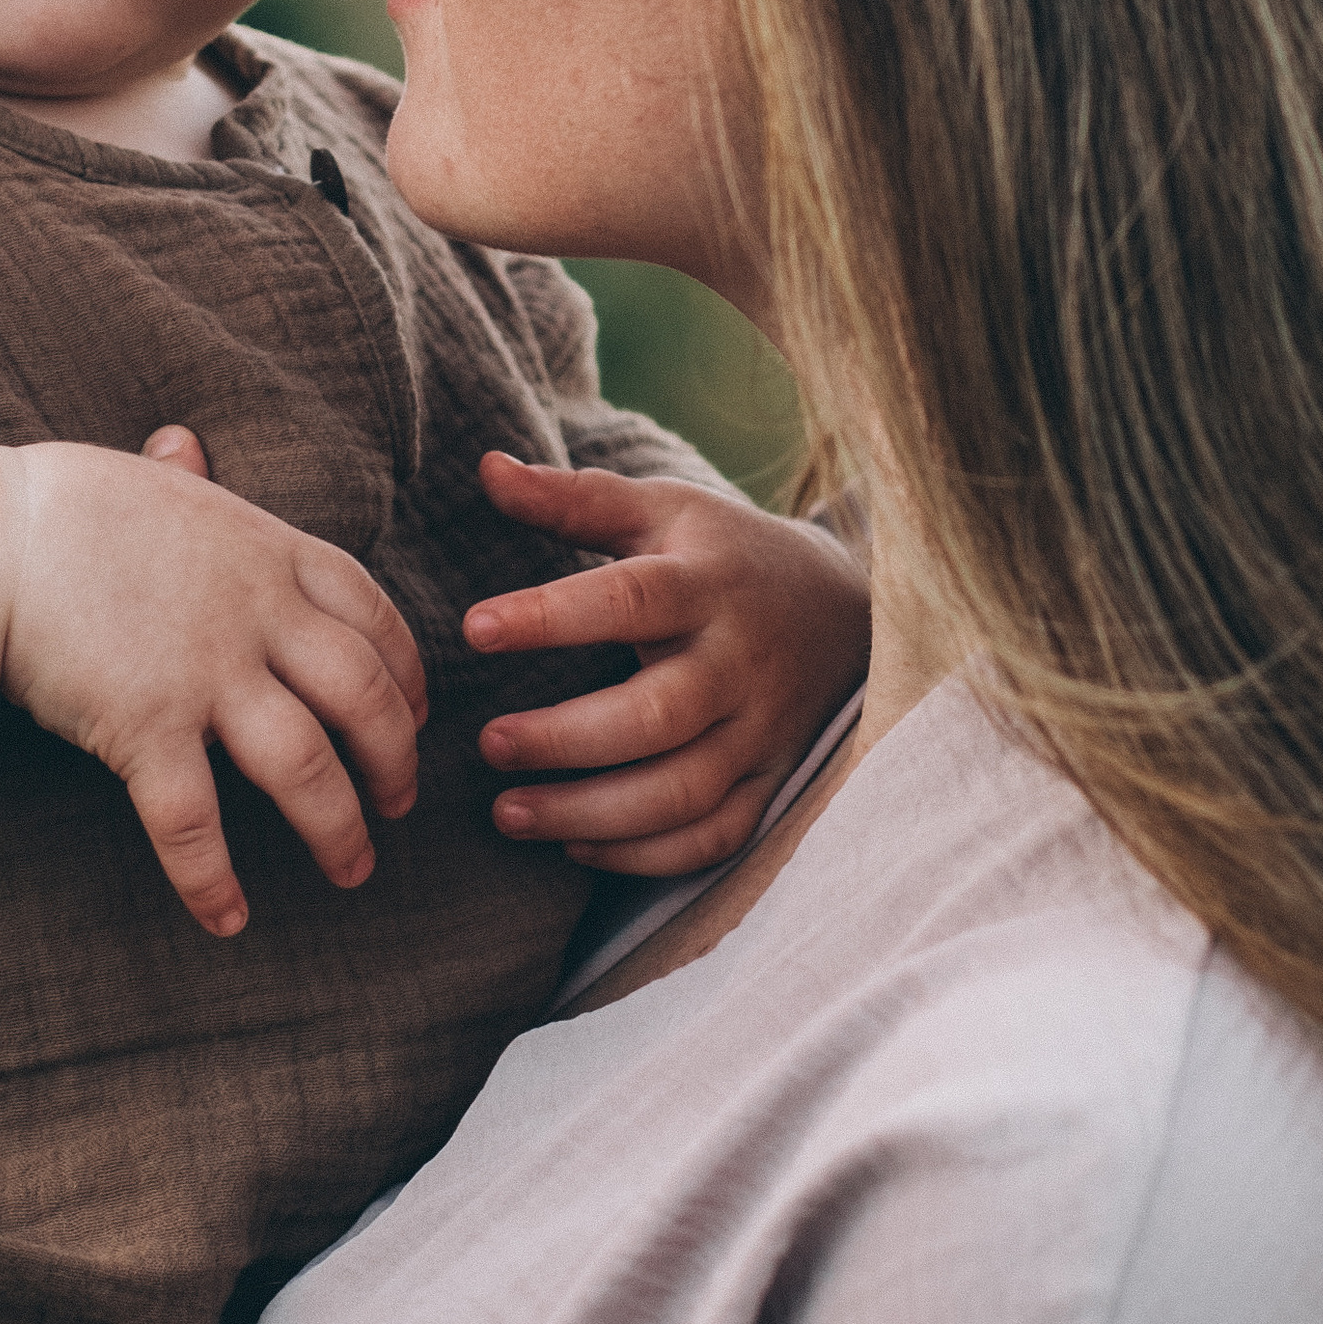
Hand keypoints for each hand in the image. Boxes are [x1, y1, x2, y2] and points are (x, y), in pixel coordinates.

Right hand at [1, 433, 427, 936]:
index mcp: (270, 552)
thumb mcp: (143, 480)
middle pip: (363, 698)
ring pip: (305, 766)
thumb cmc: (58, 508)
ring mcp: (205, 673)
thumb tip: (183, 443)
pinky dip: (212, 878)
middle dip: (395, 761)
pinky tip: (228, 919)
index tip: (414, 715)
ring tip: (351, 870)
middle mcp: (256, 615)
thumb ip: (182, 474)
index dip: (407, 675)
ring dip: (337, 827)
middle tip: (399, 808)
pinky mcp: (145, 726)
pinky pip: (193, 820)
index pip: (375, 617)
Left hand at [464, 456, 869, 873]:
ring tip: (508, 812)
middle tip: (489, 744)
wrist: (847, 611)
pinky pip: (713, 838)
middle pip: (658, 716)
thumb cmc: (723, 556)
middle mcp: (739, 663)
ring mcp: (760, 732)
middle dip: (567, 739)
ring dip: (590, 814)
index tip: (474, 628)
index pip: (629, 599)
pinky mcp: (769, 783)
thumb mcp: (662, 512)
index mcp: (706, 584)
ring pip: (682, 792)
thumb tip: (486, 468)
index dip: (552, 616)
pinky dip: (643, 856)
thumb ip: (574, 500)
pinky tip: (575, 846)